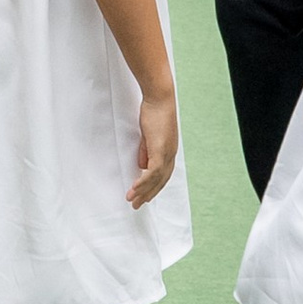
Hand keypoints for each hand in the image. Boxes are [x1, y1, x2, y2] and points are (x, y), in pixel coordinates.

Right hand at [126, 83, 178, 209]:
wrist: (160, 98)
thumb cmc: (154, 111)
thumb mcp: (149, 134)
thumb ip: (146, 151)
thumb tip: (141, 166)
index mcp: (169, 151)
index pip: (163, 175)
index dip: (154, 187)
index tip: (145, 196)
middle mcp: (170, 154)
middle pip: (160, 181)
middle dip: (148, 194)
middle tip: (137, 205)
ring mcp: (166, 153)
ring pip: (155, 179)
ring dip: (142, 191)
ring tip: (132, 201)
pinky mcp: (160, 150)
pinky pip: (151, 172)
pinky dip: (142, 182)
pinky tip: (134, 188)